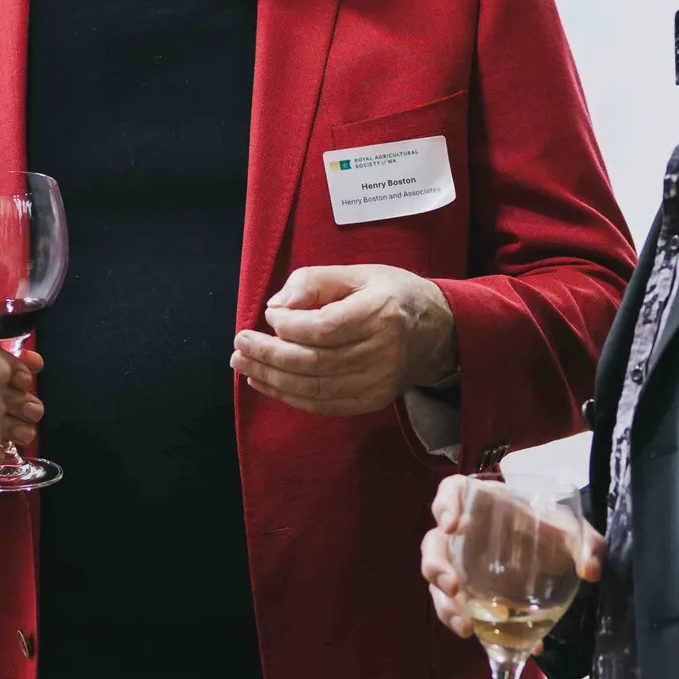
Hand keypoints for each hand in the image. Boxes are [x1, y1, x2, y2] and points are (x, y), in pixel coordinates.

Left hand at [233, 264, 456, 418]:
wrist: (439, 332)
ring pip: (315, 388)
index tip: (267, 316)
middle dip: (270, 356)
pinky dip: (291, 397)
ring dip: (273, 379)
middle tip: (239, 347)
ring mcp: (379, 381)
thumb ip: (316, 281)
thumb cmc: (393, 294)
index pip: (324, 329)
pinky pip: (324, 404)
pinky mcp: (373, 400)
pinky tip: (267, 383)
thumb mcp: (359, 273)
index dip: (288, 326)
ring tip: (244, 365)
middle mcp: (382, 351)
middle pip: (314, 362)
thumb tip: (277, 305)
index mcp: (381, 313)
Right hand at [421, 473, 606, 639]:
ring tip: (466, 628)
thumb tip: (590, 570)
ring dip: (444, 606)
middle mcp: (463, 534)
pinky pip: (457, 610)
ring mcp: (460, 565)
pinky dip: (473, 628)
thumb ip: (588, 544)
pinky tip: (497, 644)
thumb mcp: (573, 532)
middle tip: (455, 588)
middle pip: (433, 544)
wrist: (553, 557)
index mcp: (483, 504)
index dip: (445, 504)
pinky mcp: (467, 594)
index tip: (453, 525)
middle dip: (437, 567)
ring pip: (436, 583)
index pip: (451, 491)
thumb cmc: (552, 531)